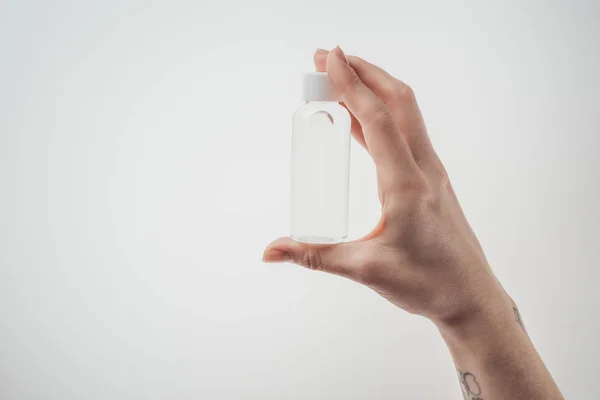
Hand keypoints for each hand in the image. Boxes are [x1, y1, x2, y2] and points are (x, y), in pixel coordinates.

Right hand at [263, 47, 506, 323]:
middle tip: (326, 58)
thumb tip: (271, 251)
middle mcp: (423, 169)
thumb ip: (314, 256)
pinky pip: (404, 133)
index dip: (351, 84)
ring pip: (404, 113)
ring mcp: (429, 171)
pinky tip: (357, 120)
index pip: (378, 120)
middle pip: (397, 100)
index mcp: (406, 186)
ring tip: (338, 79)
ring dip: (372, 88)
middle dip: (362, 72)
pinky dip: (379, 115)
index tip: (329, 57)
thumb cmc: (427, 284)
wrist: (471, 296)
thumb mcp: (365, 269)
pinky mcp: (428, 179)